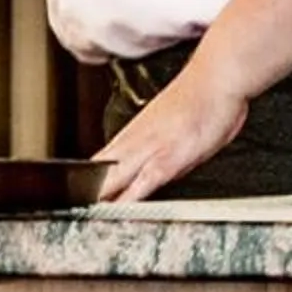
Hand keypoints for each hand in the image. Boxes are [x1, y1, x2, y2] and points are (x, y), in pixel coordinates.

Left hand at [91, 70, 248, 202]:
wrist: (216, 78)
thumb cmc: (202, 97)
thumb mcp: (175, 123)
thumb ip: (165, 146)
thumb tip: (159, 163)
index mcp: (136, 131)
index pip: (103, 159)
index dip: (88, 177)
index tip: (78, 192)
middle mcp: (137, 139)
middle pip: (101, 169)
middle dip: (88, 190)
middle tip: (75, 208)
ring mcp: (150, 148)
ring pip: (115, 176)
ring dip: (101, 196)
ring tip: (88, 214)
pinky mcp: (168, 158)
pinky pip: (143, 182)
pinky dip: (130, 198)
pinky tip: (120, 210)